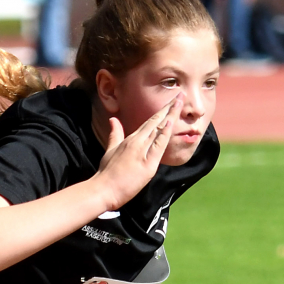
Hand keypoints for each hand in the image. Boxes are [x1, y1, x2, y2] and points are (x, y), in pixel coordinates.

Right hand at [94, 94, 183, 210]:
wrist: (103, 189)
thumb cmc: (106, 172)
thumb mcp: (110, 149)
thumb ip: (115, 134)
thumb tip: (113, 120)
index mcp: (131, 139)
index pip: (150, 122)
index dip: (161, 111)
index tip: (171, 101)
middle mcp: (137, 142)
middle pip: (156, 122)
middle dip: (169, 108)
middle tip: (180, 94)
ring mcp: (142, 152)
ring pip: (159, 130)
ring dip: (170, 116)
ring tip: (180, 102)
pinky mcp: (147, 165)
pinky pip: (158, 148)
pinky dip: (164, 135)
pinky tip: (171, 123)